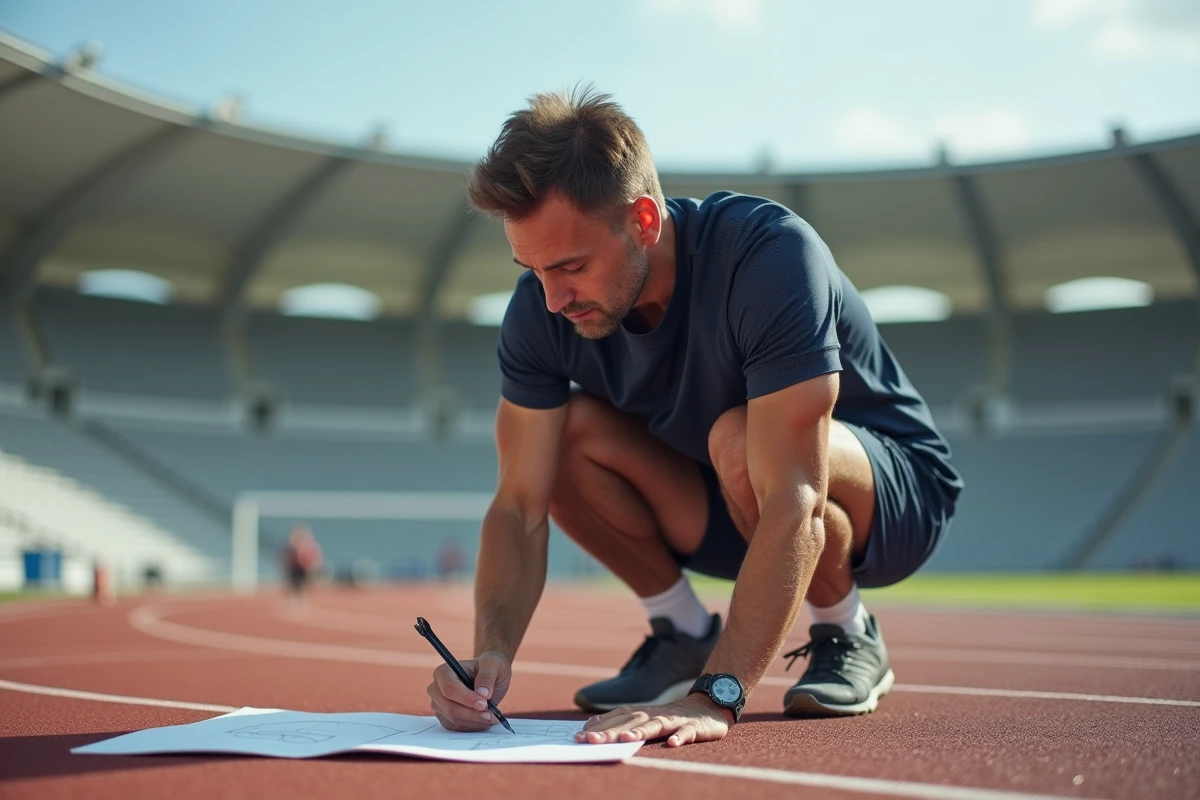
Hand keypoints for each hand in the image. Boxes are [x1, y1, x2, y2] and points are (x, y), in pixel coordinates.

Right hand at [426, 651, 511, 731]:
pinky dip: (472, 726)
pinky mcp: (445, 718)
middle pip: (450, 707)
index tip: (484, 704)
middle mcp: (436, 689)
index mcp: (444, 671)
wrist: (489, 679)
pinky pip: (456, 728)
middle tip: (491, 715)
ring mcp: (439, 705)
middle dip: (472, 714)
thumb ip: (487, 676)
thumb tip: (482, 693)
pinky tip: (484, 720)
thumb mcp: (493, 664)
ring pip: (454, 720)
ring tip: (491, 717)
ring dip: (474, 722)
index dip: (467, 698)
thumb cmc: (489, 668)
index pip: (450, 688)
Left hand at [575, 695, 732, 747]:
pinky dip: (680, 738)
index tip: (578, 736)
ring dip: (641, 731)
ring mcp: (675, 720)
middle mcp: (655, 714)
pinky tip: (672, 745)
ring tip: (626, 739)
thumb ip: (622, 720)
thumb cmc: (672, 716)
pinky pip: (687, 733)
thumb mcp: (646, 717)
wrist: (709, 706)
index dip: (599, 727)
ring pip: (656, 725)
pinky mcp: (694, 727)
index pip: (617, 719)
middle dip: (611, 731)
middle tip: (591, 740)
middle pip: (631, 722)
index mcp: (642, 713)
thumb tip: (593, 723)